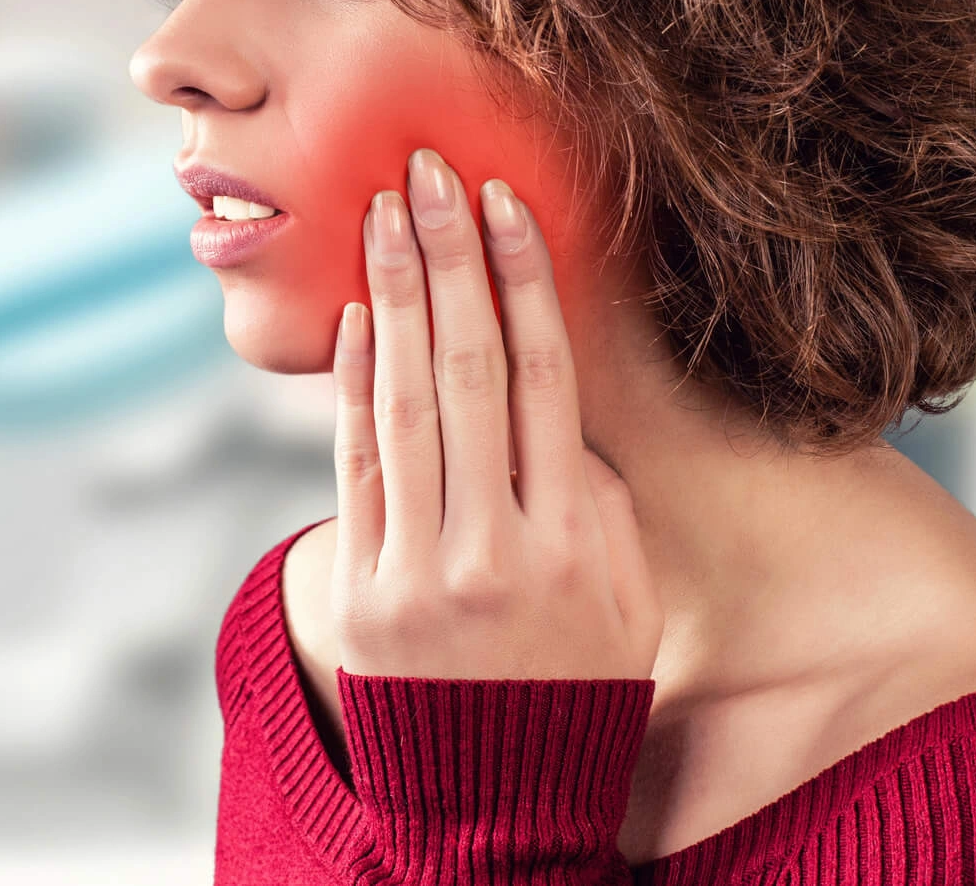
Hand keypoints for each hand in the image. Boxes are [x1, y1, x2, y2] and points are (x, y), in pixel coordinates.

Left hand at [330, 147, 661, 682]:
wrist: (499, 807)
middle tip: (425, 169)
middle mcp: (498, 547)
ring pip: (405, 402)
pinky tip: (352, 314)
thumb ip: (592, 495)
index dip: (521, 283)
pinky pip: (356, 464)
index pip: (546, 379)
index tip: (502, 205)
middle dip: (446, 258)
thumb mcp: (624, 594)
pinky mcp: (362, 591)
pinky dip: (351, 383)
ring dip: (391, 295)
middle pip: (469, 369)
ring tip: (381, 212)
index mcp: (576, 540)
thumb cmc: (575, 682)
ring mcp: (421, 571)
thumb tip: (547, 394)